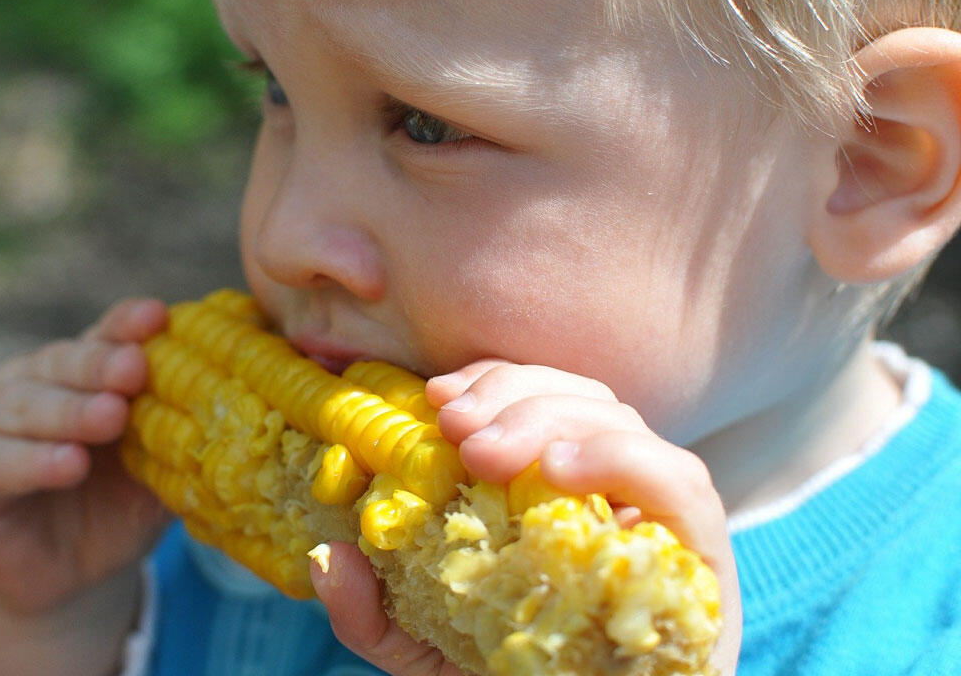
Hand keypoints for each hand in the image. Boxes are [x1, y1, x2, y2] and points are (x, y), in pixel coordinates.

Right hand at [0, 298, 171, 674]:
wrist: (66, 581)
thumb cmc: (117, 509)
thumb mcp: (159, 469)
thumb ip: (188, 431)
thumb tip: (254, 394)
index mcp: (77, 372)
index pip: (102, 337)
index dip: (125, 326)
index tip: (156, 318)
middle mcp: (27, 384)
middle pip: (61, 364)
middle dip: (100, 366)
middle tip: (134, 369)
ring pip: (24, 407)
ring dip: (69, 411)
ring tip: (110, 418)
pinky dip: (31, 462)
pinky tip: (67, 464)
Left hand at [313, 359, 741, 675]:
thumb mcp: (425, 651)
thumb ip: (374, 612)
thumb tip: (330, 558)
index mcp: (559, 495)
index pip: (541, 400)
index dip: (493, 381)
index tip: (436, 396)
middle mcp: (617, 497)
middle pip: (582, 399)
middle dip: (514, 394)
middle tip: (453, 424)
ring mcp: (662, 524)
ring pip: (625, 423)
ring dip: (551, 416)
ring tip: (485, 449)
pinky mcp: (701, 561)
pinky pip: (682, 486)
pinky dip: (623, 460)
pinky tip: (561, 469)